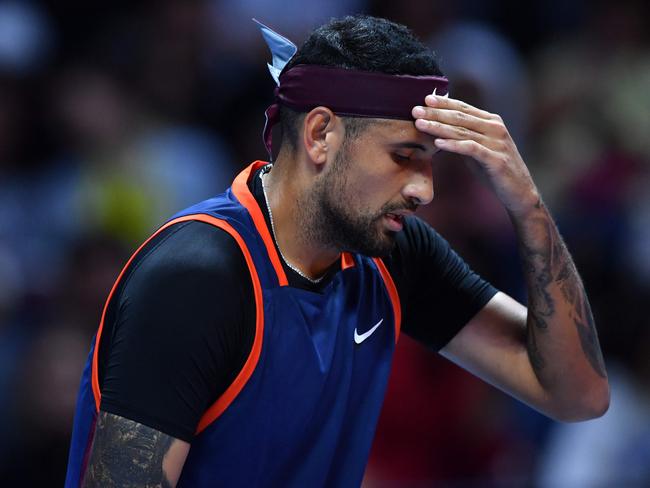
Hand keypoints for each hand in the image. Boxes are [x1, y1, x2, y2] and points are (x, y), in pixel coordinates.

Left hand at [412, 94, 539, 217]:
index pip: (464, 108)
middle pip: (460, 117)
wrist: (519, 192)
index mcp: (492, 122)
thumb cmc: (495, 170)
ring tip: (420, 124)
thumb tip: (440, 128)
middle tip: (415, 110)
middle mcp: (495, 128)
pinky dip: (454, 144)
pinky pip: (471, 149)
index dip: (444, 103)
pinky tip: (438, 142)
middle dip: (436, 113)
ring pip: (463, 131)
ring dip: (439, 126)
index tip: (424, 99)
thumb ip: (464, 136)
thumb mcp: (478, 149)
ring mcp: (497, 143)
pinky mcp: (495, 159)